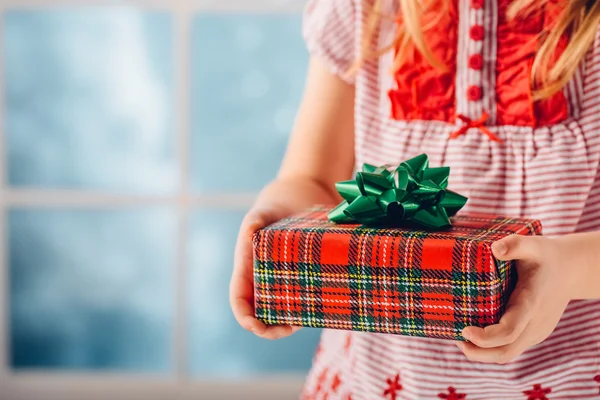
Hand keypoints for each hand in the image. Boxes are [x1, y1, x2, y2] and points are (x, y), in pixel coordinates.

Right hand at [229, 177, 337, 339]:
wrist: (300, 193)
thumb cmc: (275, 204)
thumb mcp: (263, 211)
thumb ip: (255, 220)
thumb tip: (250, 230)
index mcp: (247, 267)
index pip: (239, 300)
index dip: (245, 317)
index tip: (256, 325)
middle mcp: (263, 277)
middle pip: (261, 312)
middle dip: (271, 327)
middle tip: (288, 328)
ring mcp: (283, 279)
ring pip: (282, 310)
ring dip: (289, 323)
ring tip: (302, 323)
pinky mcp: (304, 275)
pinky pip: (303, 299)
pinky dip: (307, 310)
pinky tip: (319, 312)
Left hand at [456, 234, 578, 363]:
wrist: (569, 271)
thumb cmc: (545, 257)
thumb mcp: (533, 245)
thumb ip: (515, 245)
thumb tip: (495, 249)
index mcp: (531, 303)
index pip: (509, 331)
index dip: (486, 337)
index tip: (465, 330)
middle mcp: (534, 323)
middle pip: (505, 351)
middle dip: (477, 352)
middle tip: (455, 336)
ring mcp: (535, 331)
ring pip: (507, 354)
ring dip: (481, 352)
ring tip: (459, 337)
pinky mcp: (532, 334)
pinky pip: (510, 347)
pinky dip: (491, 347)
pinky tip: (474, 332)